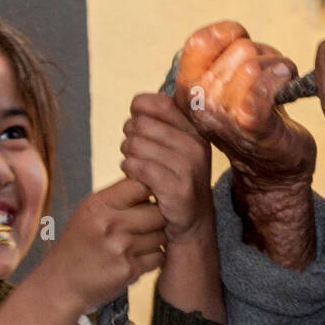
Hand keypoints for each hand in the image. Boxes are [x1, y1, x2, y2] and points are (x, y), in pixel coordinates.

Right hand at [44, 178, 168, 315]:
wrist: (59, 286)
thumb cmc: (78, 246)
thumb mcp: (88, 214)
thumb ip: (118, 197)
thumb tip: (155, 182)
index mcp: (97, 204)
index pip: (141, 185)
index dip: (150, 193)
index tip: (145, 203)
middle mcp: (109, 224)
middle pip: (158, 212)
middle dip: (157, 220)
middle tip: (146, 228)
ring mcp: (120, 248)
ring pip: (162, 236)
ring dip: (156, 241)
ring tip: (138, 245)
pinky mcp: (128, 270)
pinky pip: (159, 258)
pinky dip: (152, 260)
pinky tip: (136, 261)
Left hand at [119, 93, 212, 248]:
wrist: (192, 221)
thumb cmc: (174, 178)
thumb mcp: (176, 145)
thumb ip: (161, 121)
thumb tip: (137, 103)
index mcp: (196, 129)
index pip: (160, 103)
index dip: (139, 109)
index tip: (137, 122)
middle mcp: (196, 145)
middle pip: (142, 124)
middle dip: (130, 135)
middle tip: (133, 150)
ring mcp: (190, 167)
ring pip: (137, 145)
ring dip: (127, 154)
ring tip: (133, 164)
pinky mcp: (179, 188)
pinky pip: (139, 167)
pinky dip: (129, 170)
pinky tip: (132, 175)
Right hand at [175, 21, 316, 195]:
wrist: (273, 172)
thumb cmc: (254, 121)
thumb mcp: (224, 87)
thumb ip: (219, 59)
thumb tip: (234, 32)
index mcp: (186, 90)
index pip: (199, 41)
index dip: (229, 34)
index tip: (246, 48)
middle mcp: (198, 103)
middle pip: (238, 49)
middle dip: (262, 54)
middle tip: (269, 76)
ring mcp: (222, 116)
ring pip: (253, 63)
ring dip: (276, 66)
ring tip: (280, 82)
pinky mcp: (250, 125)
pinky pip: (262, 85)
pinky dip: (280, 76)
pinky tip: (287, 81)